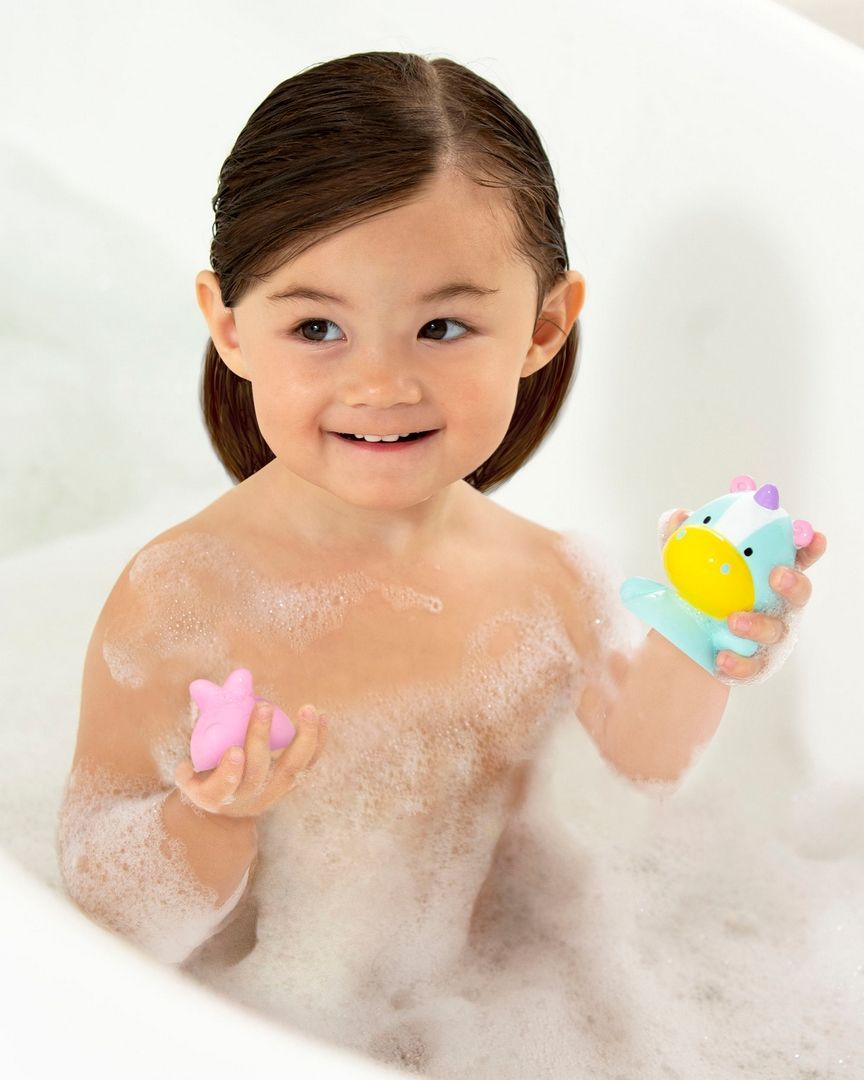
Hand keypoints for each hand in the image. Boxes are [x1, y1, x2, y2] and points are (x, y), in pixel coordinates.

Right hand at [173, 701, 326, 818]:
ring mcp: (272, 792)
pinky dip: (317, 741)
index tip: (234, 751)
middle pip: (257, 774)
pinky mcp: (291, 783)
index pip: (221, 789)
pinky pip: (308, 764)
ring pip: (290, 769)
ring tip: (307, 709)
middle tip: (264, 707)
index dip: (229, 773)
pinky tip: (321, 717)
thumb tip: (198, 686)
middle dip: (260, 739)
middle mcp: (246, 798)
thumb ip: (198, 729)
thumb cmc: (205, 772)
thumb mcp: (191, 761)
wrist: (227, 803)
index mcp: (213, 795)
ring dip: (301, 738)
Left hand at [660, 508, 827, 680]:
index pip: (798, 558)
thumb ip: (680, 536)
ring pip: (777, 631)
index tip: (811, 537)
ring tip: (733, 620)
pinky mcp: (757, 664)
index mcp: (769, 574)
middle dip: (794, 583)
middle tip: (776, 576)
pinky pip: (754, 666)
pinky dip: (739, 662)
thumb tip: (679, 515)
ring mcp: (770, 636)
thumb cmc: (699, 591)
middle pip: (799, 593)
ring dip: (758, 625)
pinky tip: (721, 657)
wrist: (683, 638)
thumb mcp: (685, 562)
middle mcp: (778, 604)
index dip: (809, 547)